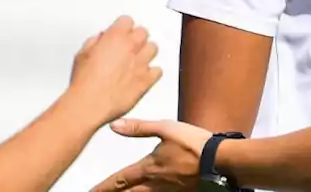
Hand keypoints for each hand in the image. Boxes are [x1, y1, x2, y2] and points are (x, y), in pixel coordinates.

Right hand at [67, 15, 162, 124]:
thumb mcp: (82, 55)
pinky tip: (143, 74)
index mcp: (115, 37)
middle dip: (136, 37)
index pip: (127, 21)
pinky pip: (158, 70)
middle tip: (128, 45)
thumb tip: (101, 40)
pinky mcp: (147, 79)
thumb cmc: (84, 82)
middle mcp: (131, 47)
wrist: (90, 104)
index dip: (122, 27)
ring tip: (137, 59)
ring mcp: (141, 63)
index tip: (121, 31)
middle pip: (143, 32)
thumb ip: (95, 42)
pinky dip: (152, 72)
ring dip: (146, 52)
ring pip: (153, 48)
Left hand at [91, 120, 210, 191]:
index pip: (119, 179)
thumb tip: (115, 125)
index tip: (91, 191)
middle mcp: (155, 183)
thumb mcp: (166, 128)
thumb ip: (140, 128)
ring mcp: (168, 190)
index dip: (103, 186)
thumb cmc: (195, 144)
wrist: (220, 161)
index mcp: (149, 167)